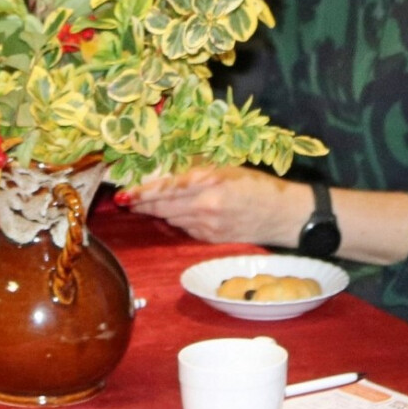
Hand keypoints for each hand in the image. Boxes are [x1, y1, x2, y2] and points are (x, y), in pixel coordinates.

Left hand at [123, 165, 307, 246]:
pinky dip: (177, 221)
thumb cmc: (257, 185)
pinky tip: (175, 214)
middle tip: (125, 199)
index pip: (167, 188)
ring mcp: (208, 226)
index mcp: (210, 181)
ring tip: (143, 205)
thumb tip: (167, 168)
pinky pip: (185, 230)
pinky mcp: (211, 240)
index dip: (142, 192)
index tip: (124, 193)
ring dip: (157, 213)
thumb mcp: (227, 168)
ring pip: (171, 220)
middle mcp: (206, 206)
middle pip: (163, 208)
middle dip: (142, 204)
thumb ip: (197, 170)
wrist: (283, 215)